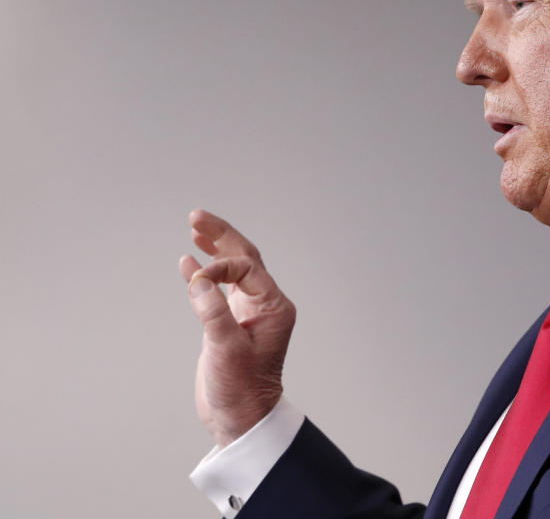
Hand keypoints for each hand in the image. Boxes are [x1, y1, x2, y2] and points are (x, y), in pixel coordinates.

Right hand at [179, 209, 295, 446]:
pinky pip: (219, 290)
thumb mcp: (226, 351)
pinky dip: (204, 276)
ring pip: (232, 271)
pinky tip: (188, 263)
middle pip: (244, 260)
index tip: (196, 280)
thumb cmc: (241, 390)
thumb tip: (197, 278)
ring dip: (214, 250)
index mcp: (274, 308)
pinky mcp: (231, 323)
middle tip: (197, 216)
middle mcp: (265, 306)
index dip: (221, 266)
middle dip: (221, 237)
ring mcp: (248, 313)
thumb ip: (212, 313)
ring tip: (195, 227)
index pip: (248, 269)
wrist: (241, 420)